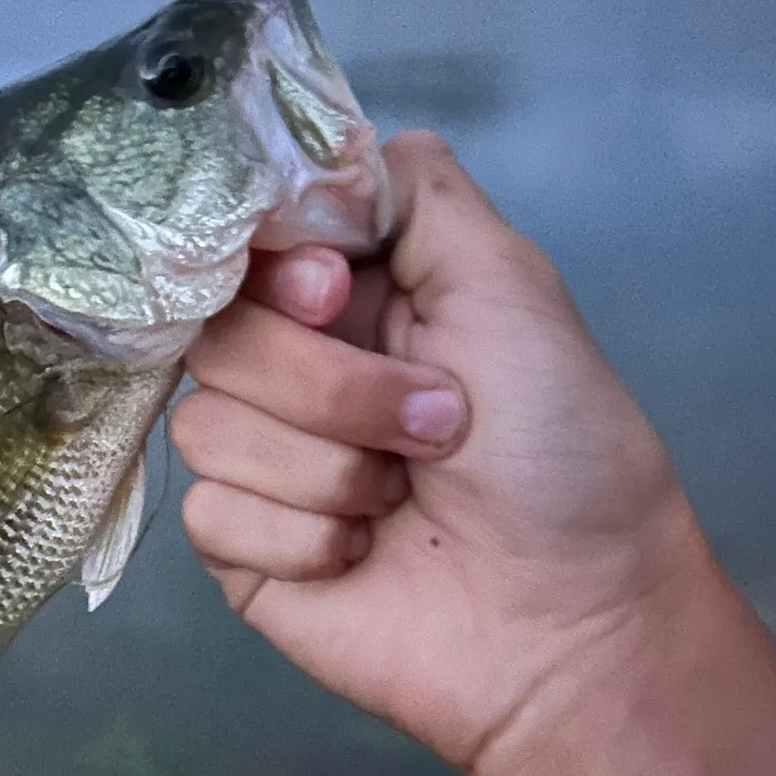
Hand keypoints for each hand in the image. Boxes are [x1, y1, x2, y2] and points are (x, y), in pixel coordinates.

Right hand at [172, 131, 705, 775]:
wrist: (570, 624)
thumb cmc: (559, 445)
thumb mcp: (508, 283)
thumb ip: (413, 191)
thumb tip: (316, 150)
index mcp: (347, 295)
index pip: (243, 242)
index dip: (276, 269)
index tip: (337, 295)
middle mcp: (292, 363)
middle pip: (216, 332)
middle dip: (333, 387)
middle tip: (435, 425)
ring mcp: (259, 455)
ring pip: (205, 424)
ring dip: (328, 469)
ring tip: (403, 498)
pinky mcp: (238, 543)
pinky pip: (211, 511)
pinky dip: (303, 536)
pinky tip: (363, 555)